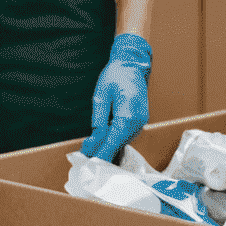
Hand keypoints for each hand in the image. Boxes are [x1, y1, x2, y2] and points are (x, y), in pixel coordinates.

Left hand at [81, 33, 151, 162]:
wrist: (132, 63)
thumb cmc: (116, 75)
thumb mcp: (101, 94)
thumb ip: (99, 118)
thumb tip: (95, 138)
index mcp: (128, 115)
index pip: (113, 141)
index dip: (101, 153)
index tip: (89, 162)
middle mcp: (138, 121)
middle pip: (118, 143)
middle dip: (101, 150)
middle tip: (84, 154)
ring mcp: (141, 122)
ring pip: (122, 140)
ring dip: (108, 145)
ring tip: (90, 146)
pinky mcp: (141, 120)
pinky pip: (126, 134)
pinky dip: (115, 138)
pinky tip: (103, 138)